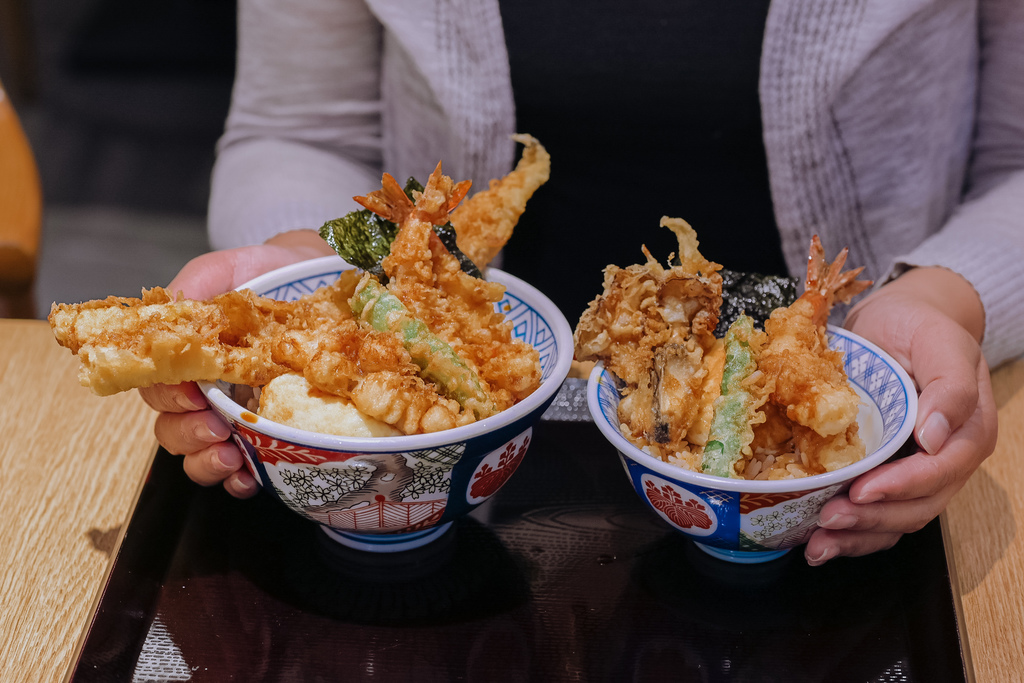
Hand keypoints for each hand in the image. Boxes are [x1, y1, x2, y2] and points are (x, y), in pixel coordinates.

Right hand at [138, 230, 333, 497]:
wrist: (321, 279)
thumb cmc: (270, 275)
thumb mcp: (227, 269)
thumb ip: (195, 285)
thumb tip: (175, 310)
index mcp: (190, 358)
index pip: (159, 388)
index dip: (168, 398)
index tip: (192, 396)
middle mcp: (207, 392)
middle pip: (174, 428)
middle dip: (188, 436)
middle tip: (214, 430)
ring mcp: (238, 416)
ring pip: (201, 454)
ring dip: (208, 463)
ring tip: (230, 457)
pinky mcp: (271, 433)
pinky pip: (246, 469)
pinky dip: (240, 480)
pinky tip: (249, 478)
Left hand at [805, 267, 997, 564]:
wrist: (897, 319)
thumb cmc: (918, 326)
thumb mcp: (939, 340)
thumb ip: (950, 386)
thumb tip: (936, 436)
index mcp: (968, 431)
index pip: (939, 472)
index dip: (900, 487)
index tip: (860, 491)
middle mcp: (946, 459)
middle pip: (917, 507)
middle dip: (871, 520)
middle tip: (826, 521)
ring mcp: (915, 470)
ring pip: (895, 520)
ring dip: (857, 538)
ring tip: (816, 545)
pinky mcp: (886, 473)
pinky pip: (875, 514)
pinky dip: (850, 533)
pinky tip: (818, 541)